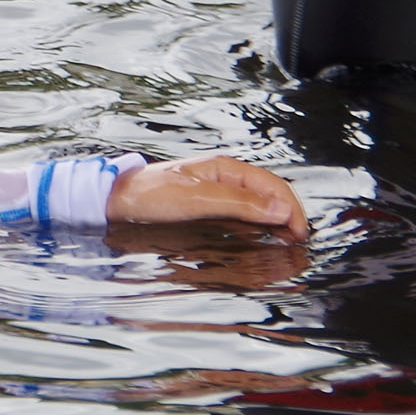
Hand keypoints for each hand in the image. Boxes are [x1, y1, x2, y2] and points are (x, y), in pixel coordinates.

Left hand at [107, 154, 308, 239]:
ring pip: (259, 205)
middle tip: (296, 245)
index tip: (298, 236)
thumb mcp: (196, 199)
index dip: (292, 210)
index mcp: (227, 169)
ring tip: (283, 244)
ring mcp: (217, 191)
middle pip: (271, 195)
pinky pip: (242, 214)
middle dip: (289, 217)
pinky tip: (257, 240)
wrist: (117, 200)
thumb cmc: (150, 195)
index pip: (274, 186)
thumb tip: (279, 210)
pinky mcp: (207, 206)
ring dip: (275, 222)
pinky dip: (256, 226)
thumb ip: (239, 203)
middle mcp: (226, 178)